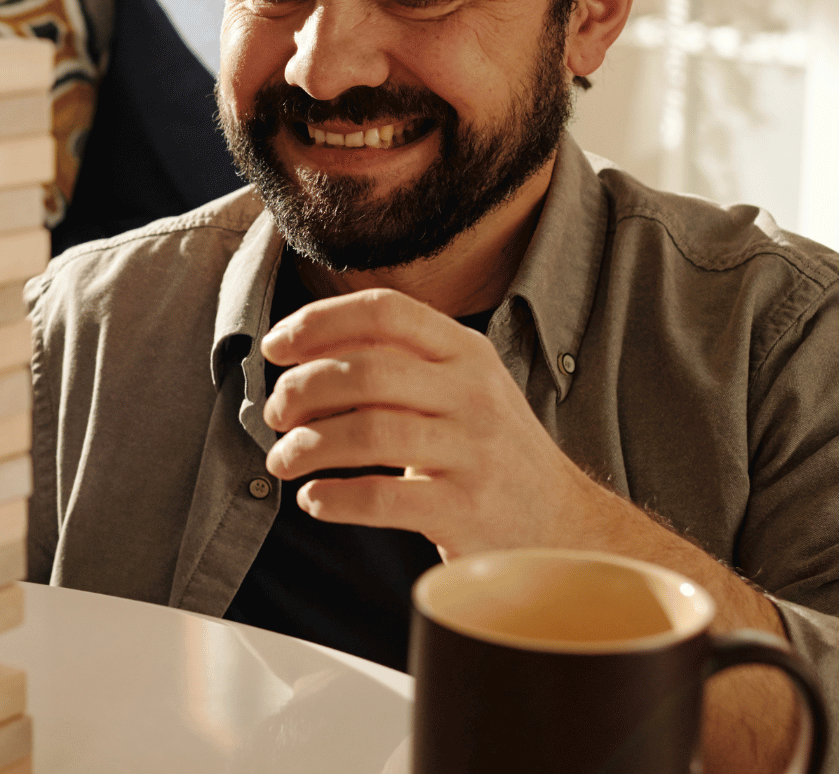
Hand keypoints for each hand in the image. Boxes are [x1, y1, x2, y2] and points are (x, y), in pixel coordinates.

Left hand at [258, 288, 622, 556]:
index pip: (385, 312)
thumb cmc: (488, 451)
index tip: (275, 347)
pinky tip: (314, 500)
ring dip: (306, 446)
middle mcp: (474, 393)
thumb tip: (300, 356)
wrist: (564, 525)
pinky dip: (334, 498)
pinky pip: (383, 499)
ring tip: (282, 461)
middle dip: (302, 390)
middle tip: (274, 415)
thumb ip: (397, 363)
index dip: (318, 322)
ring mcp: (474, 452)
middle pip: (367, 371)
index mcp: (465, 351)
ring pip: (369, 432)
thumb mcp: (459, 389)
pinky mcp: (467, 509)